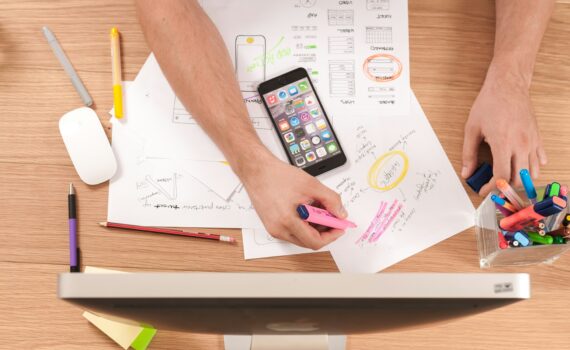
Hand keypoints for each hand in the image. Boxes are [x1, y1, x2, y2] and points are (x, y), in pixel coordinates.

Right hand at [240, 151, 346, 249]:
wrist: (257, 171)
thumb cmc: (277, 176)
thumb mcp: (311, 185)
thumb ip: (331, 200)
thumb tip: (340, 213)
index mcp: (287, 221)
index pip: (315, 242)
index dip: (331, 236)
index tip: (339, 227)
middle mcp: (278, 230)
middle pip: (308, 241)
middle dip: (324, 231)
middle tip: (332, 217)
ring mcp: (274, 229)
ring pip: (301, 237)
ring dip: (314, 227)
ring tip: (318, 209)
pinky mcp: (271, 225)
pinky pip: (292, 231)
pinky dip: (303, 224)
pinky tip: (307, 209)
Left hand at [461, 62, 546, 195]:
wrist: (508, 85)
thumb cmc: (489, 104)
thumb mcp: (472, 129)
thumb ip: (469, 154)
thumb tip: (466, 173)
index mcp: (503, 144)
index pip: (502, 177)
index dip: (492, 188)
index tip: (483, 190)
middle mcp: (521, 145)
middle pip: (518, 179)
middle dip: (505, 188)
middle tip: (493, 186)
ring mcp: (532, 142)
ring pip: (532, 173)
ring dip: (520, 180)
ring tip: (506, 178)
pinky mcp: (538, 137)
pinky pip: (540, 160)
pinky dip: (532, 168)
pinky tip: (520, 166)